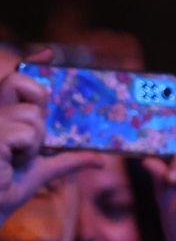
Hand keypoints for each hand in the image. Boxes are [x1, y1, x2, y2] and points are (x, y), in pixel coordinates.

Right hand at [0, 66, 98, 219]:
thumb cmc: (7, 188)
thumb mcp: (44, 170)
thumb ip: (69, 159)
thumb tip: (100, 160)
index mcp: (2, 115)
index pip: (14, 80)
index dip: (32, 63)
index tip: (50, 52)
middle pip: (20, 82)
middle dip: (36, 104)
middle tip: (34, 135)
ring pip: (32, 115)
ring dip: (33, 141)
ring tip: (16, 158)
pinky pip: (27, 132)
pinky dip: (27, 151)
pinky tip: (9, 163)